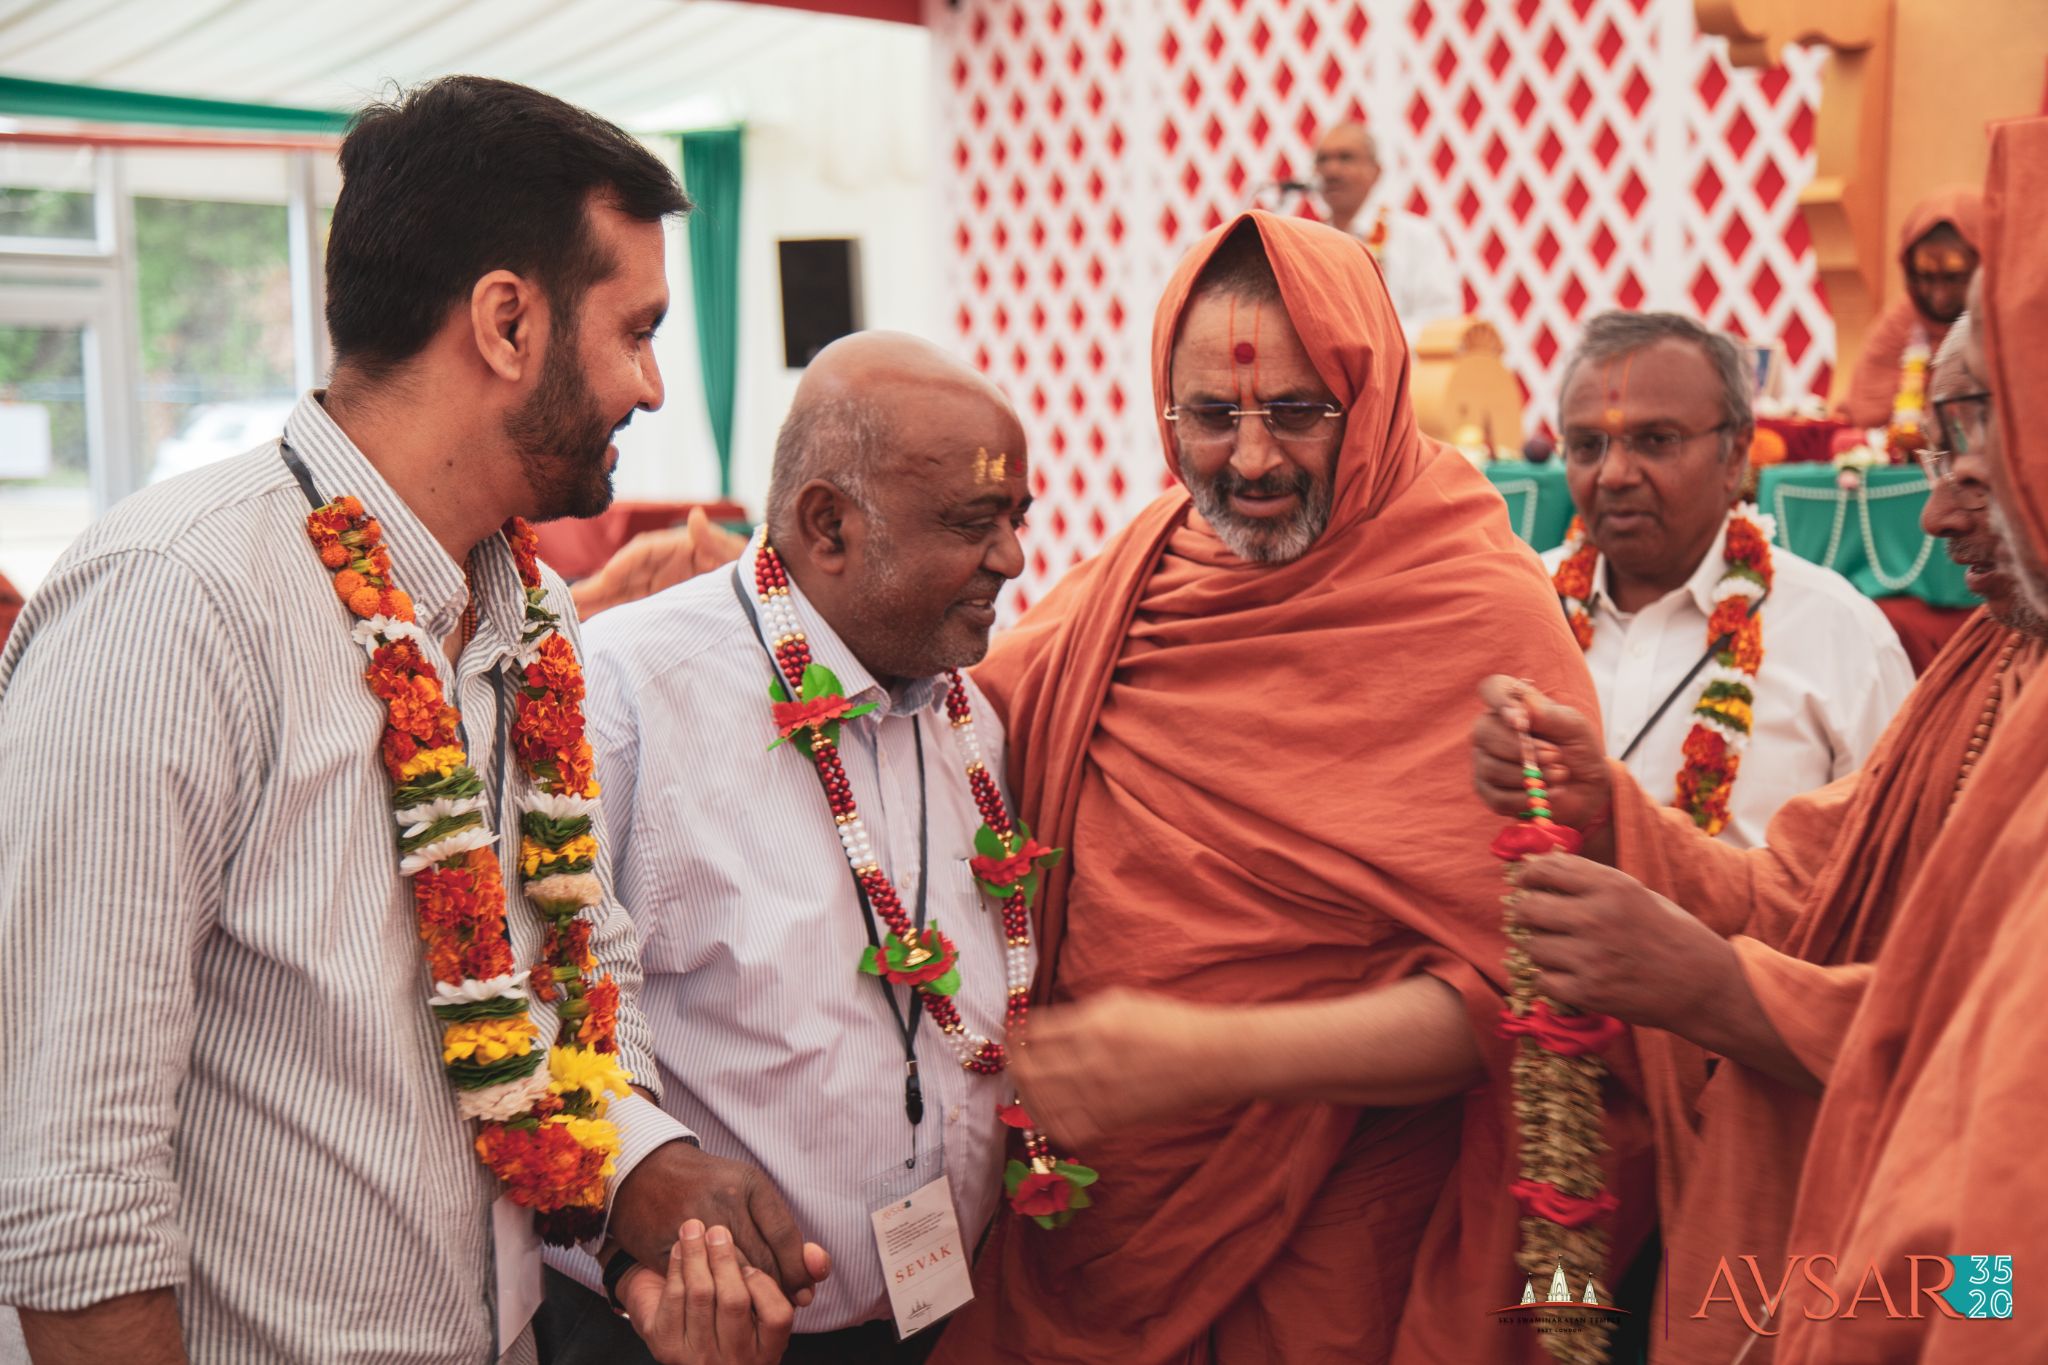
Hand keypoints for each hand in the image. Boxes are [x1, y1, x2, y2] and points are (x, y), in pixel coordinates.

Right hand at [572, 509, 748, 617]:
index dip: (623, 564)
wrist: (759, 591)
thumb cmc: (746, 566)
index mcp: (676, 548)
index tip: (607, 577)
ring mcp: (657, 587)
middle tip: (565, 601)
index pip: (643, 553)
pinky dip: (609, 617)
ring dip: (595, 605)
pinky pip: (629, 611)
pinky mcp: (657, 606)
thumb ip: (713, 541)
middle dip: (596, 588)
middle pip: (622, 576)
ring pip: (619, 595)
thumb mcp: (734, 554)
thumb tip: (696, 517)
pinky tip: (588, 628)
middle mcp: (661, 566)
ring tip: (566, 617)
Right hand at [612, 1140, 829, 1304]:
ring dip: (751, 1298)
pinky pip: (701, 1283)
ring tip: (759, 1306)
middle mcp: (723, 1201)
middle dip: (779, 1289)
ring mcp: (693, 1224)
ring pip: (734, 1276)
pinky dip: (717, 1297)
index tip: (804, 1288)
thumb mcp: (749, 1190)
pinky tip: (725, 1302)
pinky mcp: (668, 1247)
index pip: (785, 1237)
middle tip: (785, 1304)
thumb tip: (815, 1272)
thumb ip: (781, 1228)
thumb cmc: (709, 1184)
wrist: (646, 1171)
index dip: (799, 1270)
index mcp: (749, 1183)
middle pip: (763, 1262)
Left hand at [618, 1220, 794, 1364]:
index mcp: (767, 1348)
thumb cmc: (731, 1302)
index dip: (764, 1282)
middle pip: (734, 1302)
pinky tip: (678, 1250)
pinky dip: (676, 1269)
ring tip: (694, 1228)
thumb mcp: (769, 1294)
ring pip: (701, 1296)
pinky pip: (673, 1302)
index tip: (751, 1258)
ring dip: (697, 1256)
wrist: (680, 1328)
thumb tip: (815, 1253)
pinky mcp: (667, 1347)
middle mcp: (736, 1359)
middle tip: (718, 1229)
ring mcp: (699, 1357)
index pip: (777, 1316)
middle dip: (725, 1259)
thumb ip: (798, 1267)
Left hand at [1013, 988, 1225, 1146]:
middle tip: (1013, 1058)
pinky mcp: (1111, 1120)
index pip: (1031, 1033)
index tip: (1013, 1034)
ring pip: (1039, 1101)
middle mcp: (1090, 1060)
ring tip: (1026, 1083)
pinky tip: (1048, 1109)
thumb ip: (1079, 1014)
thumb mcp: (1120, 1002)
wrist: (1211, 1059)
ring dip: (1025, 1091)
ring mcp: (1099, 1094)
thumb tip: (1043, 1027)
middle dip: (1014, 1063)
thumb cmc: (1169, 1023)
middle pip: (1027, 1069)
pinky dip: (1048, 1120)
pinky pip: (1064, 1128)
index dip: (1015, 1034)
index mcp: (1092, 1023)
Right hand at [1472, 675, 1612, 837]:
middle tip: (1556, 757)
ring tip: (1560, 775)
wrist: (1585, 787)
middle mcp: (1490, 729)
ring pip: (1491, 768)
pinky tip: (1547, 793)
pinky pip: (1497, 797)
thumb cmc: (1577, 749)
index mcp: (1511, 705)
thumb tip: (1523, 709)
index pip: (1492, 689)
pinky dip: (1526, 797)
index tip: (1521, 721)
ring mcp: (1485, 760)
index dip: (1500, 701)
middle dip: (1523, 750)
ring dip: (1530, 775)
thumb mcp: (1574, 727)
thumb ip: (1550, 715)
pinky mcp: (1488, 791)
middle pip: (1484, 732)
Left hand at [1508, 853, 1737, 1031]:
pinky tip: (1570, 975)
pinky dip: (1551, 979)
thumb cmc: (1667, 933)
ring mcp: (1591, 957)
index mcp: (1611, 886)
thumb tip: (1538, 865)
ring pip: (1531, 946)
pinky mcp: (1588, 992)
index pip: (1544, 870)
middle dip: (1524, 914)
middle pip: (1527, 909)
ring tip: (1562, 950)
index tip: (1525, 882)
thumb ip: (1588, 880)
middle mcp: (1597, 917)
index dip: (1527, 875)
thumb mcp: (1634, 892)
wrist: (1703, 985)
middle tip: (1533, 919)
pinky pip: (1542, 980)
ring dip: (1540, 948)